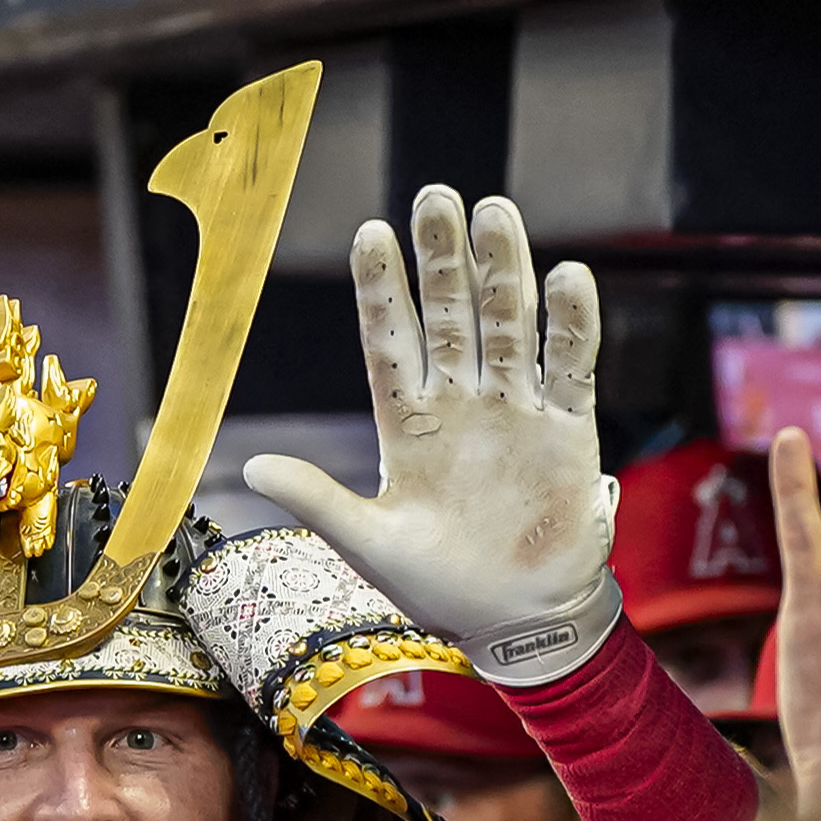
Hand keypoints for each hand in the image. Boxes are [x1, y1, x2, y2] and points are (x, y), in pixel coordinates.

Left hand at [241, 188, 614, 681]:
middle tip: (435, 196)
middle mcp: (462, 404)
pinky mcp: (568, 430)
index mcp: (408, 422)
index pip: (390, 339)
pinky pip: (571, 366)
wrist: (515, 624)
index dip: (381, 289)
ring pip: (510, 325)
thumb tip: (248, 468)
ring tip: (494, 212)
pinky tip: (569, 275)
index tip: (370, 233)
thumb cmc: (438, 588)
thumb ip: (317, 498)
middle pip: (450, 315)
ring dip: (504, 272)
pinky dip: (572, 324)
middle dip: (443, 258)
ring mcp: (515, 411)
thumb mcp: (368, 542)